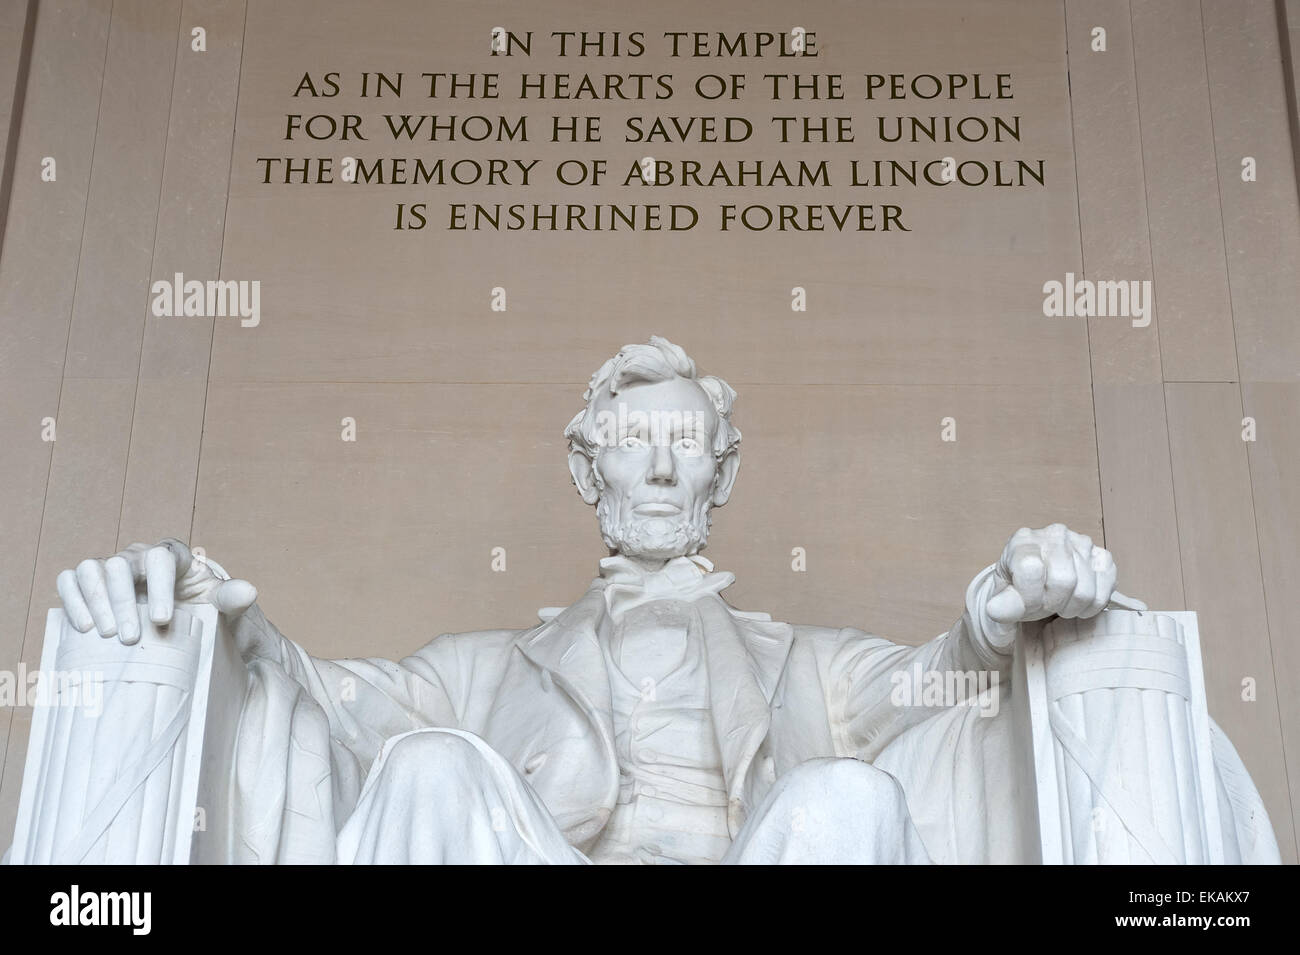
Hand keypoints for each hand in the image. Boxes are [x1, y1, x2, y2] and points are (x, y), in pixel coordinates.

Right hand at [56, 539, 256, 644]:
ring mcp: (111, 568)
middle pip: (121, 566)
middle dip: (123, 602)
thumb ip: (231, 597)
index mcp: (172, 557)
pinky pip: (71, 580)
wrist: (180, 618)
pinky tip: (84, 626)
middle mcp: (138, 557)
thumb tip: (249, 591)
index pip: (160, 558)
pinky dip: (72, 599)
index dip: (159, 586)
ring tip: (105, 635)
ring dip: (96, 601)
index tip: (161, 620)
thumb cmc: (200, 607)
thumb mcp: (220, 604)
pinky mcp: (89, 583)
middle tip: (130, 638)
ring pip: (92, 569)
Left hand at [984, 524, 1141, 625]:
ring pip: (1085, 590)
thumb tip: (995, 610)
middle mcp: (1054, 534)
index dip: (1029, 597)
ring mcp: (1081, 542)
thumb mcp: (1004, 598)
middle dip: (1052, 603)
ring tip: (1060, 602)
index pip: (1032, 570)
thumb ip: (1002, 605)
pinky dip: (1091, 604)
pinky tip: (1076, 599)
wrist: (1037, 584)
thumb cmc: (1019, 588)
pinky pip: (1105, 589)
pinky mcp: (1102, 555)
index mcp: (1023, 540)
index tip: (1024, 602)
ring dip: (1071, 607)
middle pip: (1064, 581)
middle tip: (1044, 603)